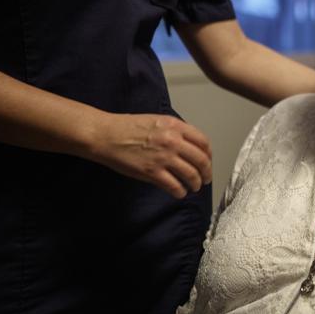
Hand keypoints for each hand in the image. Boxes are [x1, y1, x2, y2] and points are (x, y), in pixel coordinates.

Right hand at [87, 112, 212, 197]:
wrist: (106, 135)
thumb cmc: (127, 127)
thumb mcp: (156, 121)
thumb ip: (174, 131)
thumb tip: (188, 144)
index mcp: (175, 126)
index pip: (203, 142)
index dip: (209, 155)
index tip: (208, 161)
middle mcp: (173, 141)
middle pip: (201, 160)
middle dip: (207, 172)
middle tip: (206, 179)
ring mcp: (163, 157)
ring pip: (191, 175)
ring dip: (196, 183)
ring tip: (194, 187)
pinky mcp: (152, 172)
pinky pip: (174, 186)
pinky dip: (180, 191)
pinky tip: (179, 192)